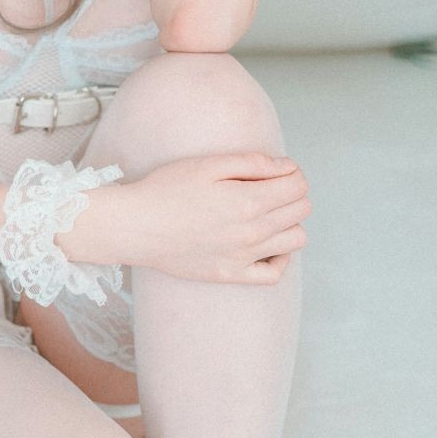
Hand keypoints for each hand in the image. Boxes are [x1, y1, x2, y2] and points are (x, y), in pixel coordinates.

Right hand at [118, 150, 310, 283]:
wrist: (136, 226)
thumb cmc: (165, 190)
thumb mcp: (209, 164)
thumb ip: (252, 162)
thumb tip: (286, 167)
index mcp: (248, 201)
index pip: (298, 186)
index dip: (292, 173)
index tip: (276, 170)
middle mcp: (252, 232)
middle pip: (301, 210)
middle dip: (292, 193)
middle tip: (269, 187)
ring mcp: (243, 257)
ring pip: (296, 240)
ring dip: (289, 222)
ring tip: (267, 213)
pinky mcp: (231, 275)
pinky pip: (274, 274)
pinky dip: (279, 258)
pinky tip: (266, 244)